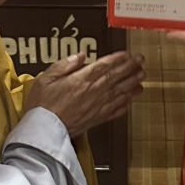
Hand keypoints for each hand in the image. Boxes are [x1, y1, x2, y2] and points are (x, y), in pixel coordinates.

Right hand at [25, 51, 145, 134]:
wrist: (44, 130)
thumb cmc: (42, 105)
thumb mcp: (46, 77)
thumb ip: (64, 65)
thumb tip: (80, 55)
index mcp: (82, 79)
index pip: (105, 65)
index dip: (119, 58)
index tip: (128, 54)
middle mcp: (94, 92)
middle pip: (117, 77)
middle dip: (131, 67)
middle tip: (141, 61)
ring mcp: (98, 106)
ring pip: (120, 92)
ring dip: (133, 84)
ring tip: (142, 77)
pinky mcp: (97, 119)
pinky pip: (116, 110)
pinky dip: (125, 104)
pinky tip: (131, 100)